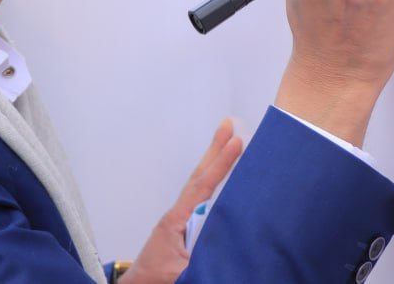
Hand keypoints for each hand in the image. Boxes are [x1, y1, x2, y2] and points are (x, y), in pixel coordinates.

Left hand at [121, 118, 242, 283]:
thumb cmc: (156, 280)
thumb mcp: (183, 271)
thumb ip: (204, 255)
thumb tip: (229, 241)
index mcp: (177, 220)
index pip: (204, 186)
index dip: (222, 164)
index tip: (237, 141)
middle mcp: (178, 214)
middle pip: (199, 176)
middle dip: (214, 150)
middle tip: (228, 124)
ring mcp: (179, 220)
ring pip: (199, 185)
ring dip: (213, 163)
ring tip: (227, 141)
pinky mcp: (182, 228)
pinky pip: (201, 199)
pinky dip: (212, 182)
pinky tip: (221, 180)